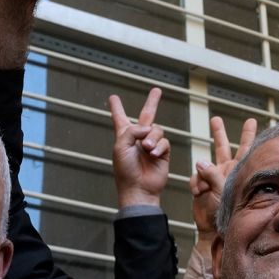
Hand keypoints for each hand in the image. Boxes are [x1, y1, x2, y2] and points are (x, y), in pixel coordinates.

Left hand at [109, 88, 169, 207]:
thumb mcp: (121, 145)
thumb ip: (133, 130)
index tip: (113, 97)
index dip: (117, 107)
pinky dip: (159, 147)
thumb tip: (149, 128)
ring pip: (157, 130)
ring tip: (147, 150)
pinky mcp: (163, 152)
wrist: (139, 188)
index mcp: (124, 135)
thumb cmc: (125, 170)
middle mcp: (138, 138)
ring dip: (152, 138)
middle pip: (146, 115)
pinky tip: (154, 155)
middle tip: (157, 90)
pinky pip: (164, 142)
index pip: (120, 117)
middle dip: (152, 102)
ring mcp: (151, 144)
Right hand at [190, 116, 256, 234]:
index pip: (246, 148)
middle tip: (216, 120)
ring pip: (206, 160)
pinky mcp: (201, 183)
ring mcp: (212, 176)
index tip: (251, 120)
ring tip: (201, 181)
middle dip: (219, 133)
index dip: (249, 134)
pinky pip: (195, 176)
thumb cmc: (225, 214)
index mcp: (237, 170)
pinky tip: (199, 192)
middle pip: (223, 147)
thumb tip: (201, 162)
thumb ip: (213, 176)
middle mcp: (225, 170)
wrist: (212, 229)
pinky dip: (196, 182)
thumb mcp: (222, 191)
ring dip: (202, 163)